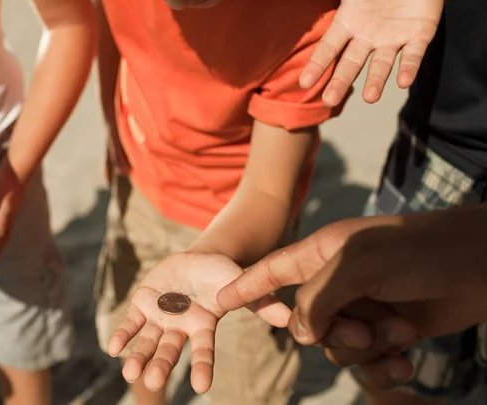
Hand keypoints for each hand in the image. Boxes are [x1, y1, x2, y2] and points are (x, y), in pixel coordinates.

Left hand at [107, 253, 286, 393]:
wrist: (196, 261)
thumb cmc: (222, 275)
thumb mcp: (239, 283)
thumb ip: (261, 302)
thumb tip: (290, 319)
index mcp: (204, 325)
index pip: (204, 351)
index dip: (202, 367)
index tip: (201, 386)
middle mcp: (180, 327)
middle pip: (169, 350)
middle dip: (161, 365)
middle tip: (152, 383)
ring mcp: (160, 318)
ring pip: (147, 341)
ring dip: (138, 357)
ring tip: (129, 374)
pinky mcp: (143, 304)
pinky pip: (132, 322)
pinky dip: (123, 334)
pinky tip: (113, 347)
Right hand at [216, 210, 486, 387]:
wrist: (480, 264)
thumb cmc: (417, 250)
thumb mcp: (357, 263)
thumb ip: (318, 297)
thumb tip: (300, 336)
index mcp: (319, 255)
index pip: (270, 273)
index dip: (244, 287)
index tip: (217, 299)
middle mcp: (335, 284)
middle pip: (307, 325)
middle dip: (335, 333)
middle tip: (364, 328)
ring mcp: (360, 310)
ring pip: (336, 348)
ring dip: (369, 347)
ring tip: (400, 329)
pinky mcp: (386, 333)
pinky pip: (366, 363)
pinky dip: (385, 366)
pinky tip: (406, 358)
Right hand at [301, 0, 442, 105]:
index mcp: (348, 22)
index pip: (329, 48)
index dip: (317, 65)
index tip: (305, 83)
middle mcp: (368, 36)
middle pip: (351, 63)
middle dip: (340, 82)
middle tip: (330, 100)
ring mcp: (393, 38)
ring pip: (382, 64)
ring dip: (376, 81)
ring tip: (370, 98)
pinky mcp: (419, 35)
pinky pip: (413, 55)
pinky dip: (409, 68)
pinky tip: (403, 82)